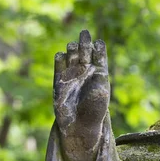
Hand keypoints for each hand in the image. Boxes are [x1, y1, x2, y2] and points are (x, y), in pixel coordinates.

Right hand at [53, 30, 109, 160]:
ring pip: (72, 59)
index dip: (99, 49)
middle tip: (85, 33)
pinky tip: (59, 55)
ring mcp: (72, 78)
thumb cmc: (95, 112)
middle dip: (84, 44)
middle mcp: (86, 74)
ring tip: (72, 44)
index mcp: (100, 75)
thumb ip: (98, 83)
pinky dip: (59, 62)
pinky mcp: (59, 84)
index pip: (99, 58)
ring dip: (72, 51)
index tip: (99, 42)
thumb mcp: (101, 96)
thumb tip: (95, 73)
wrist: (80, 127)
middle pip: (85, 54)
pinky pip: (58, 69)